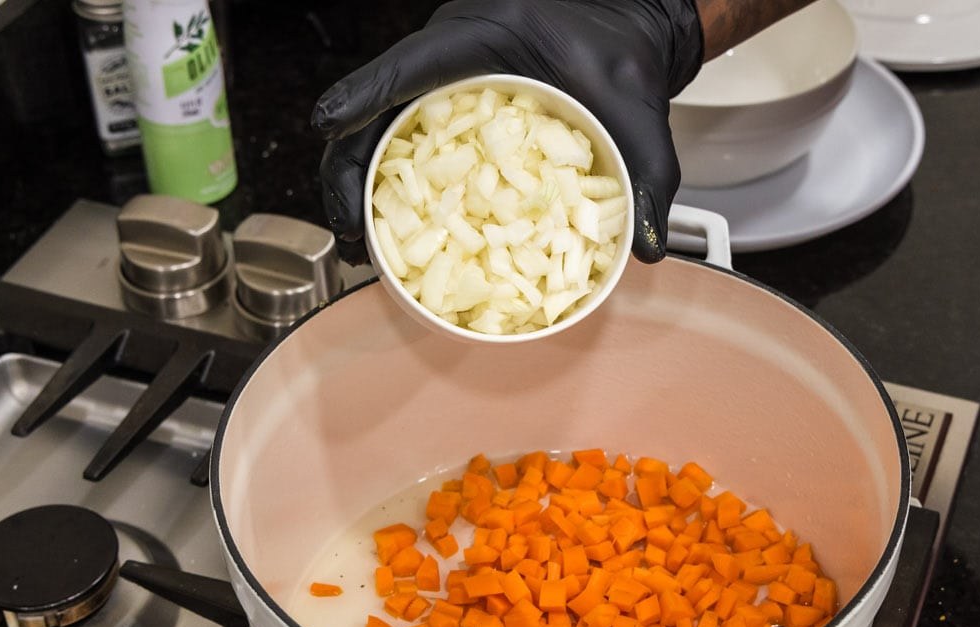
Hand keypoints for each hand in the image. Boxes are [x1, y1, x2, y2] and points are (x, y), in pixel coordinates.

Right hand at [311, 0, 703, 265]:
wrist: (629, 24)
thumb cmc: (624, 52)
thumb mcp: (639, 108)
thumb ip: (650, 172)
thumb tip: (646, 248)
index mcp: (487, 35)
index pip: (412, 63)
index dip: (365, 94)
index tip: (329, 125)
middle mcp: (452, 53)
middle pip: (376, 108)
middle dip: (350, 169)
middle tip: (350, 234)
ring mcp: (444, 78)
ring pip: (380, 126)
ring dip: (360, 182)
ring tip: (361, 245)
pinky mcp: (448, 102)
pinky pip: (403, 137)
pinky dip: (388, 180)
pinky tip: (388, 228)